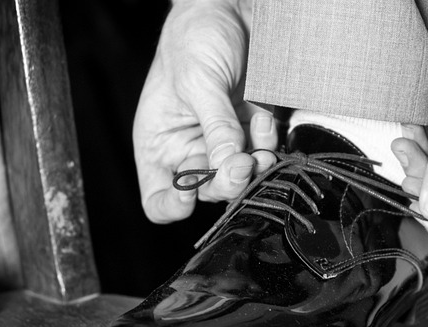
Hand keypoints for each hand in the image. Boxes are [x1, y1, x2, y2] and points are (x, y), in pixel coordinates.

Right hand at [133, 0, 277, 222]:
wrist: (230, 9)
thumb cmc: (194, 38)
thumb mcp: (198, 82)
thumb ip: (216, 126)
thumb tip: (229, 165)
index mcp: (160, 143)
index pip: (159, 197)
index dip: (172, 206)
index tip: (190, 196)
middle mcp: (191, 148)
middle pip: (207, 191)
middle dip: (226, 182)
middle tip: (241, 164)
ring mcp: (223, 142)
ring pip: (240, 178)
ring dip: (253, 168)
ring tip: (259, 149)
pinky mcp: (250, 131)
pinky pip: (263, 153)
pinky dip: (268, 142)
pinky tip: (261, 115)